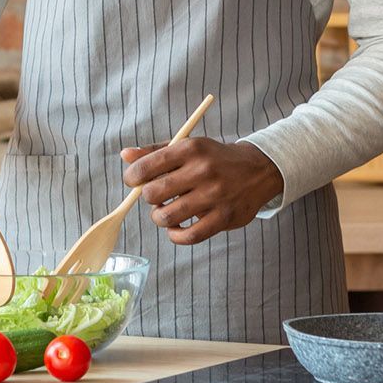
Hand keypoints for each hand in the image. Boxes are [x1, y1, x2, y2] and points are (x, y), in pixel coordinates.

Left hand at [120, 138, 282, 245]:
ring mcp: (214, 195)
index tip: (134, 181)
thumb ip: (154, 152)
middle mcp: (202, 171)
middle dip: (147, 197)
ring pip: (168, 216)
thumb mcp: (187, 146)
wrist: (257, 169)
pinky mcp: (224, 217)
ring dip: (159, 217)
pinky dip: (176, 235)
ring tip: (164, 212)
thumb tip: (125, 155)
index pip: (146, 167)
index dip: (132, 177)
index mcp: (189, 149)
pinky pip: (190, 235)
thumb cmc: (213, 158)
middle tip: (155, 196)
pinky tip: (176, 228)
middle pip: (153, 193)